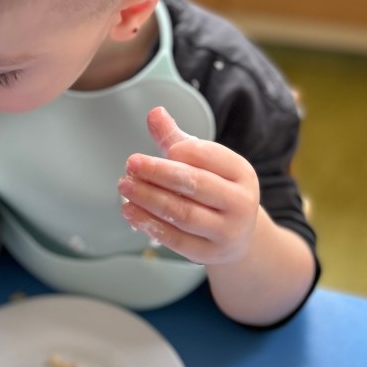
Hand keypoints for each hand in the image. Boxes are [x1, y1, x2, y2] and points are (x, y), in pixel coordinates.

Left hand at [118, 106, 260, 265]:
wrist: (238, 236)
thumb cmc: (216, 190)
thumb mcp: (204, 163)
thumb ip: (177, 140)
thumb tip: (154, 112)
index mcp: (242, 172)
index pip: (209, 156)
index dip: (179, 151)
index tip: (156, 149)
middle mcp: (241, 202)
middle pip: (195, 184)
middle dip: (159, 173)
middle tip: (131, 164)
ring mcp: (228, 231)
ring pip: (183, 214)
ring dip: (149, 199)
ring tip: (124, 186)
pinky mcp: (210, 254)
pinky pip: (177, 240)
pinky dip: (150, 224)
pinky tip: (129, 211)